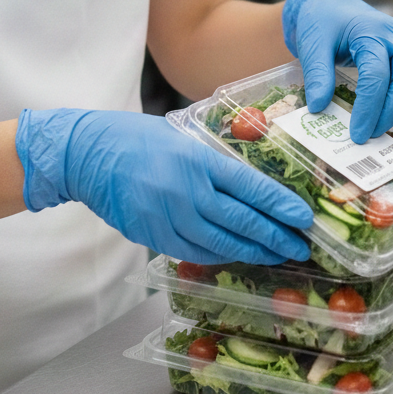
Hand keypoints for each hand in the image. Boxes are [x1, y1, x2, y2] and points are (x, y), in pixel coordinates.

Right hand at [16, 109, 312, 264]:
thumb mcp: (183, 137)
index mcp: (198, 160)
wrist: (88, 155)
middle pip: (241, 221)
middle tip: (301, 247)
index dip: (280, 205)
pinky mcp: (152, 235)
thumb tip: (249, 184)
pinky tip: (237, 256)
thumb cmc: (137, 138)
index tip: (303, 218)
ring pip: (221, 244)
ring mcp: (169, 217)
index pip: (250, 187)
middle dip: (276, 237)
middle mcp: (187, 191)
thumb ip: (214, 161)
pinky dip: (219, 256)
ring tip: (276, 255)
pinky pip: (193, 252)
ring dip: (253, 252)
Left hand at [282, 0, 392, 142]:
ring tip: (383, 122)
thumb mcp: (312, 45)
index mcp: (370, 32)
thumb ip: (317, 75)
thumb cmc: (322, 24)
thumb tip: (318, 108)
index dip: (369, 108)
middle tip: (370, 134)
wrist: (332, 8)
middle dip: (392, 112)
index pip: (377, 74)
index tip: (357, 133)